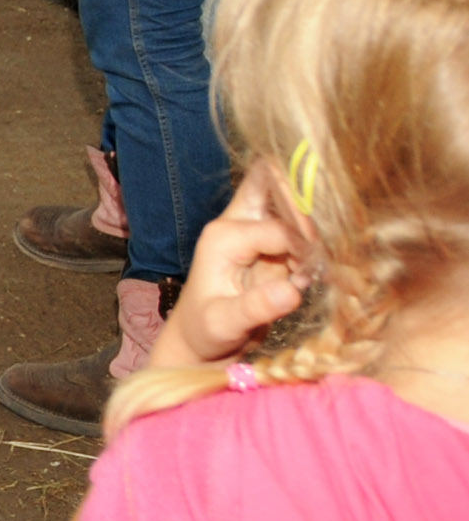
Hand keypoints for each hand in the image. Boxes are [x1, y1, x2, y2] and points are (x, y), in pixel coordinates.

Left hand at [146, 167, 311, 371]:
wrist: (201, 340)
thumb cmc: (206, 330)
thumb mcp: (225, 323)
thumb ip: (256, 307)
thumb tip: (292, 290)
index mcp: (223, 236)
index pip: (278, 227)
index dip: (302, 247)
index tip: (312, 275)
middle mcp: (237, 225)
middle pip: (270, 180)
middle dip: (304, 201)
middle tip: (319, 247)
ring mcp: (254, 232)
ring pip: (290, 203)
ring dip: (311, 234)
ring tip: (308, 275)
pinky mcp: (270, 246)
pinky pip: (299, 232)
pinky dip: (312, 251)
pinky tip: (305, 280)